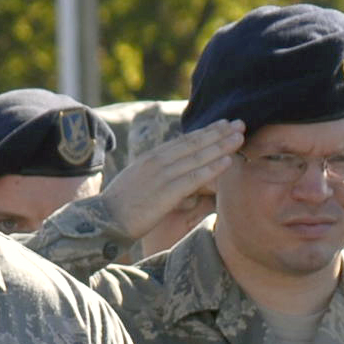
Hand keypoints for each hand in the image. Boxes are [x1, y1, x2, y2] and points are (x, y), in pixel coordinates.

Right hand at [98, 119, 241, 241]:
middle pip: (194, 143)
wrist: (103, 220)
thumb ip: (162, 180)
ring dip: (220, 146)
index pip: (183, 140)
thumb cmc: (122, 207)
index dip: (206, 131)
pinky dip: (211, 168)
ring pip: (197, 157)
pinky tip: (227, 162)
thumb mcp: (141, 185)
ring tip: (239, 137)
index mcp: (151, 157)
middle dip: (218, 133)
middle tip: (240, 123)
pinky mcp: (165, 193)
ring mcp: (162, 175)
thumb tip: (181, 189)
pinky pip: (193, 178)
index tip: (223, 124)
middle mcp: (157, 161)